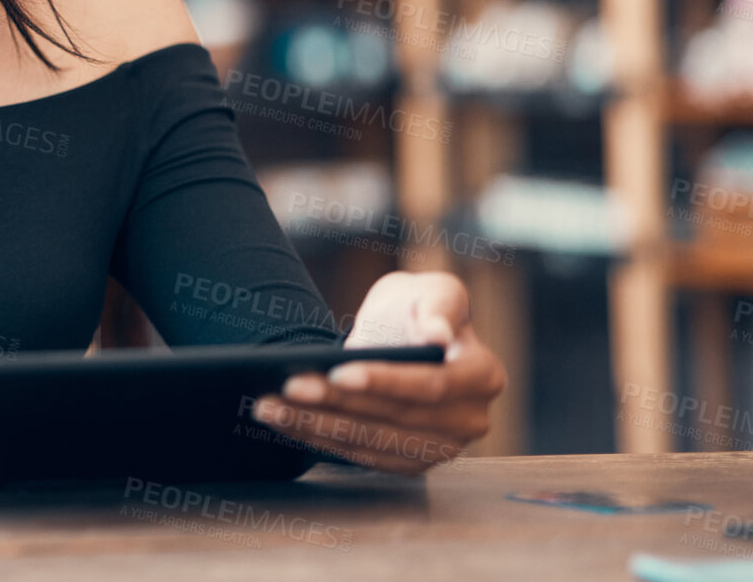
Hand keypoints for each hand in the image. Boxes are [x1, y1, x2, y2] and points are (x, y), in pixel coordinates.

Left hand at [248, 270, 506, 474]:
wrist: (402, 335)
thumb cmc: (418, 307)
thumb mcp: (434, 290)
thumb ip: (440, 305)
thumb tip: (438, 334)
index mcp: (483, 375)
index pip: (433, 384)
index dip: (385, 381)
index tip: (338, 372)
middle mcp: (469, 420)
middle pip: (395, 417)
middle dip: (337, 403)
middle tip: (288, 386)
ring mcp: (441, 448)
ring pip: (372, 442)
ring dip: (316, 426)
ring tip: (269, 406)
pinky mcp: (408, 462)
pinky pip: (360, 455)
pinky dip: (318, 439)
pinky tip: (283, 422)